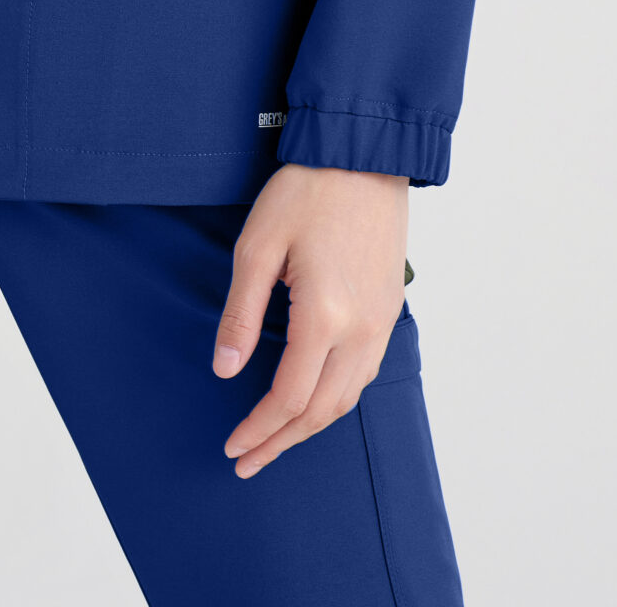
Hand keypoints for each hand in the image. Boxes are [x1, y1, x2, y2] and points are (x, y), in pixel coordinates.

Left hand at [213, 164, 408, 476]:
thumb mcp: (257, 247)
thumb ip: (241, 313)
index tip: (233, 446)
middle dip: (282, 442)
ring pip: (348, 398)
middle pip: (322, 411)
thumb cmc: (307, 192)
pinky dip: (337, 399)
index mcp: (326, 318)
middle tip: (248, 461)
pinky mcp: (390, 309)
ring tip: (277, 439)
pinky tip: (315, 398)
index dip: (259, 429)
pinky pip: (365, 373)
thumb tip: (226, 370)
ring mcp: (382, 322)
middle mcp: (362, 330)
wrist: (364, 155)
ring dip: (311, 426)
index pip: (289, 398)